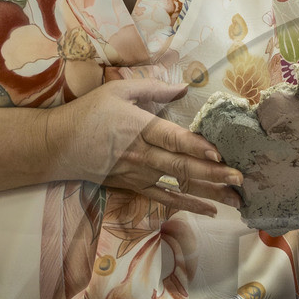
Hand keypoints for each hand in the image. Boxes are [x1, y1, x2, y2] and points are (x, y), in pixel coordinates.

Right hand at [42, 75, 242, 215]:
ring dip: (209, 192)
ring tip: (237, 199)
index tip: (218, 153)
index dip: (196, 146)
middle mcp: (142, 155)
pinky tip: (212, 210)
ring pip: (179, 185)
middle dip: (214, 173)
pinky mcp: (135, 187)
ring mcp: (139, 174)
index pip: (173, 139)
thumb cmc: (89, 113)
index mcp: (140, 128)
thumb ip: (153, 88)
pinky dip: (189, 206)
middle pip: (182, 166)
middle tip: (241, 177)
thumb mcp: (119, 91)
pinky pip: (166, 198)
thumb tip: (184, 88)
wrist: (58, 145)